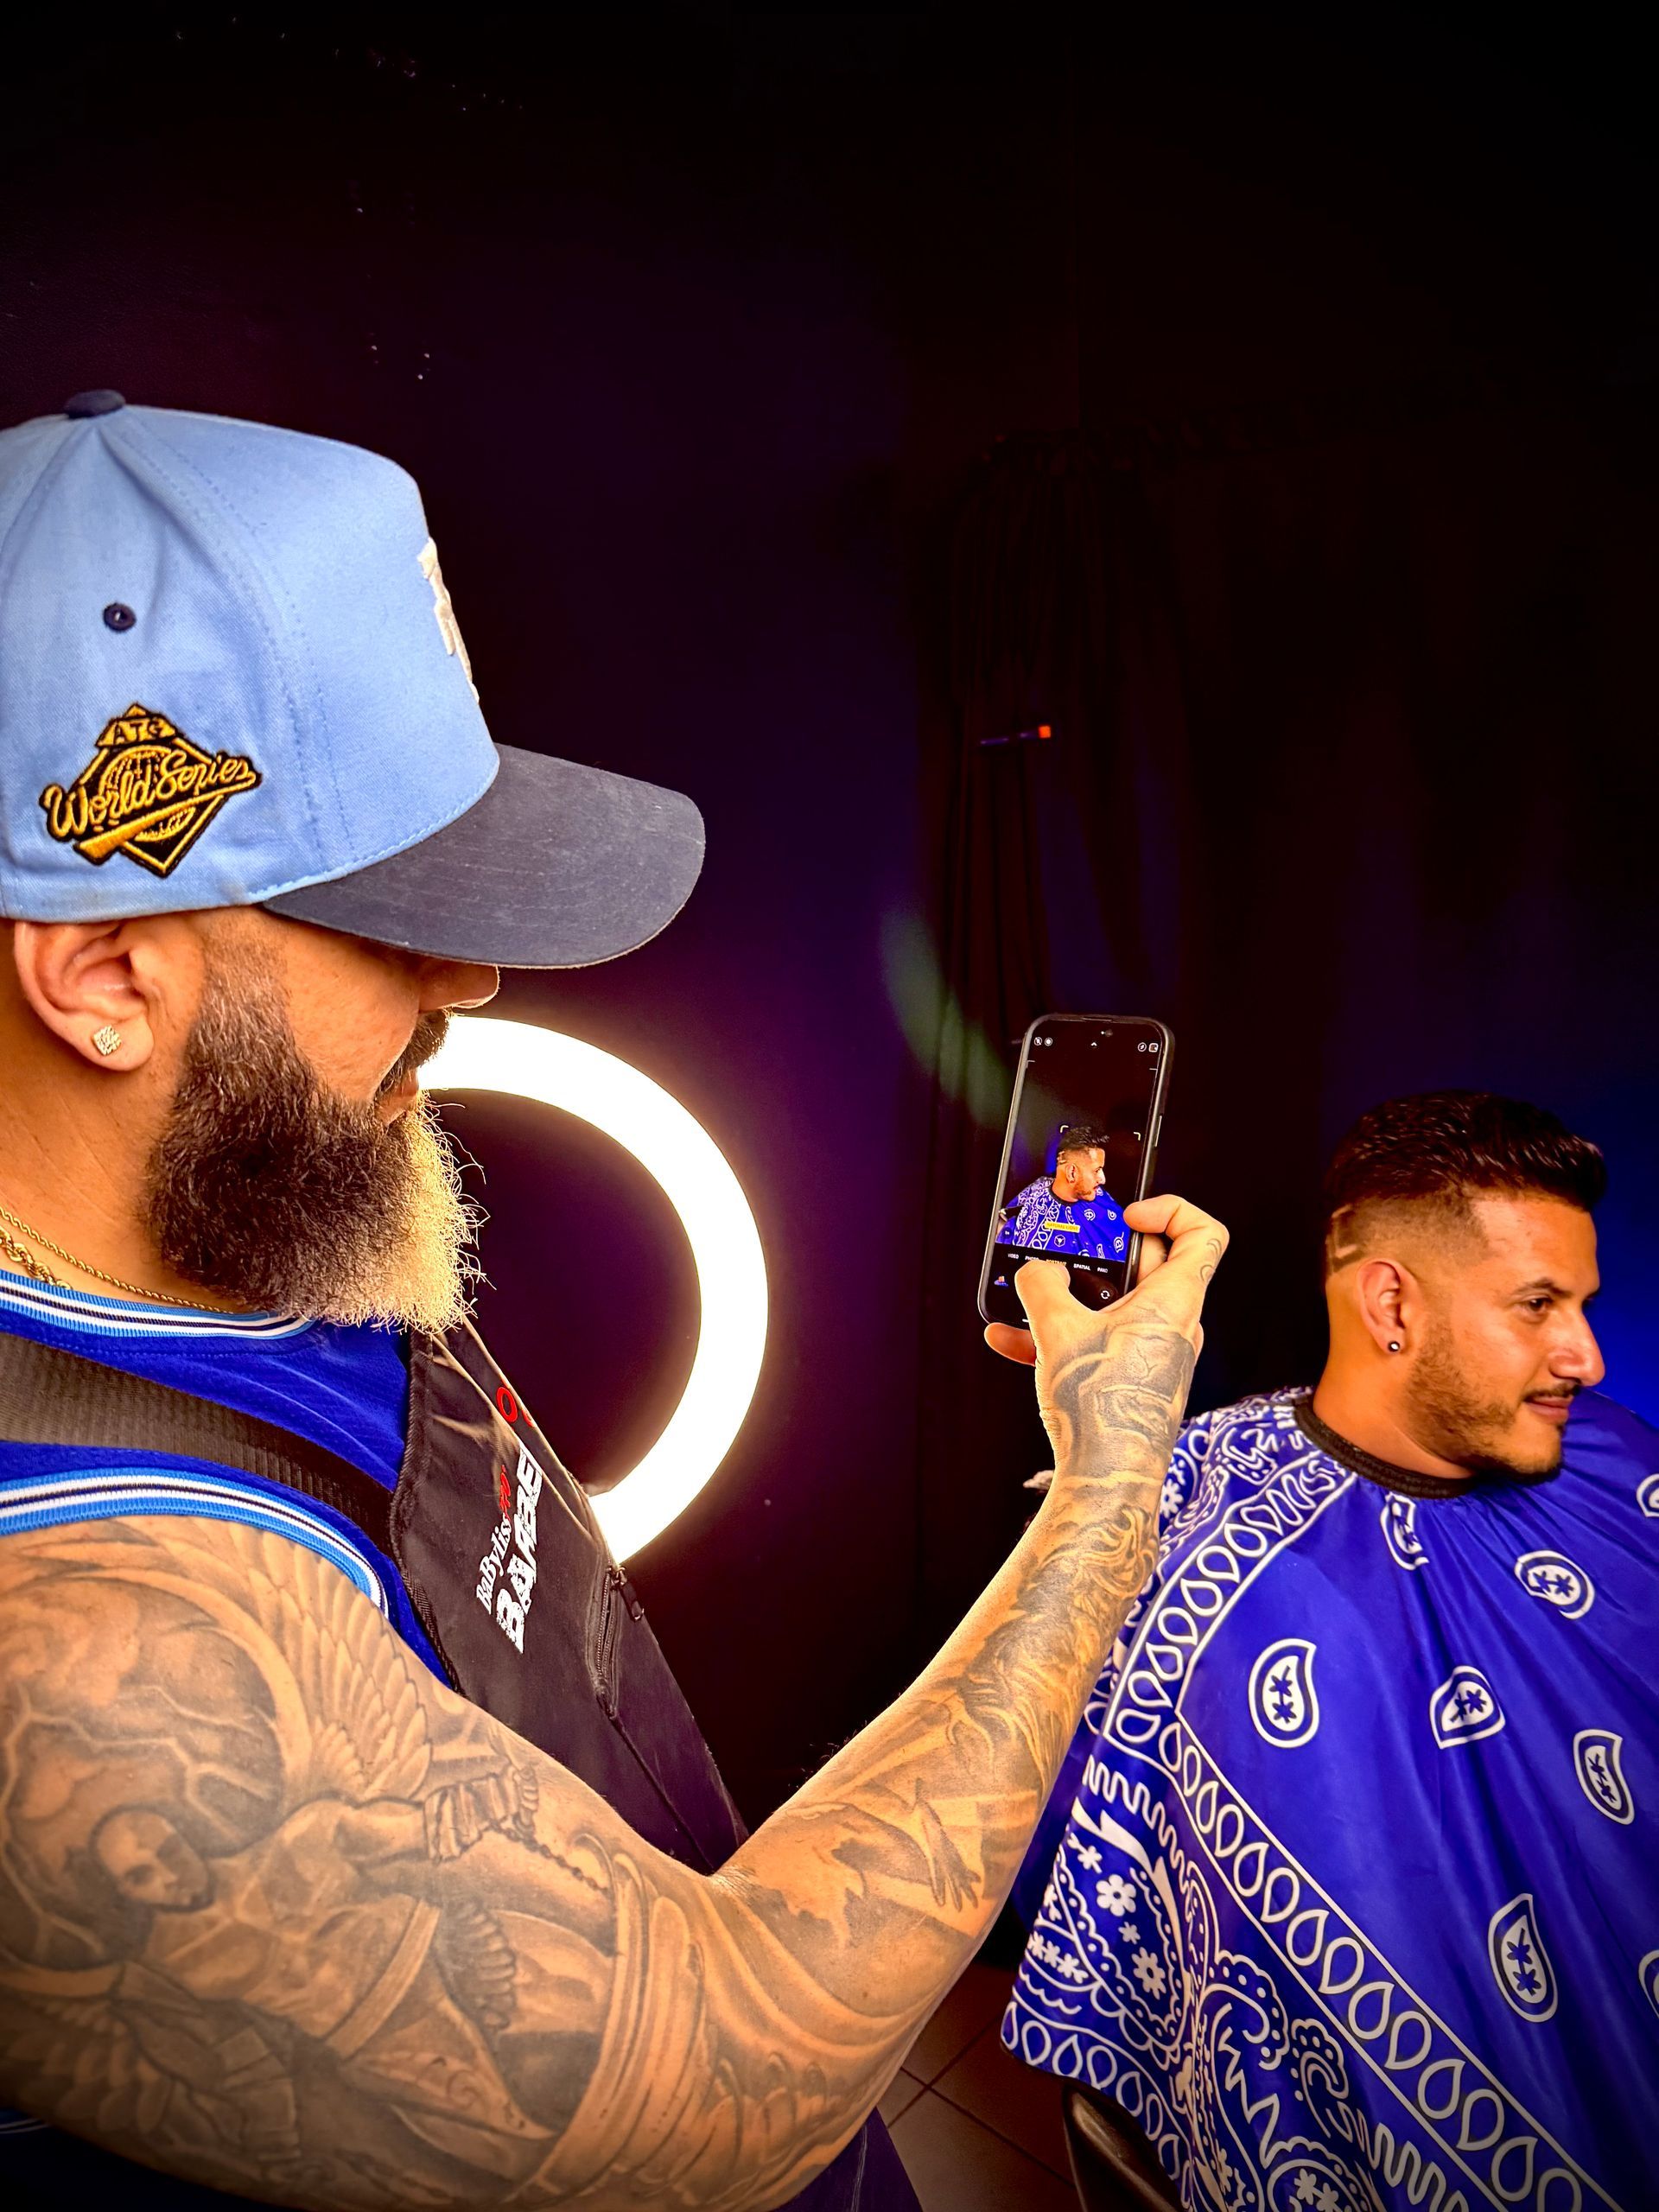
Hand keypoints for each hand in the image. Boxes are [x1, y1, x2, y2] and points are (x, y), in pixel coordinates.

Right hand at [986, 1194, 1227, 1485]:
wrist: (1107, 1483)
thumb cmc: (1099, 1405)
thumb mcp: (1059, 1330)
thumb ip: (1042, 1284)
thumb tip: (1037, 1272)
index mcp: (1174, 1301)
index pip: (1203, 1233)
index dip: (1169, 1209)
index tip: (1126, 1216)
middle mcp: (1173, 1325)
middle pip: (1149, 1266)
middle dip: (1100, 1253)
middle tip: (1068, 1246)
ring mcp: (1155, 1355)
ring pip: (1113, 1308)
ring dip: (1069, 1299)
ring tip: (1025, 1297)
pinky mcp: (1133, 1382)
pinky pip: (1098, 1344)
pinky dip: (1060, 1338)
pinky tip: (1007, 1342)